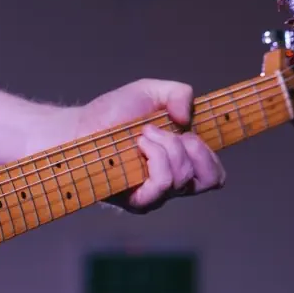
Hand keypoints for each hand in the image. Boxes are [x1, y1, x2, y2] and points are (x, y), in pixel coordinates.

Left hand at [77, 79, 224, 212]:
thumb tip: (188, 119)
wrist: (79, 128)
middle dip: (193, 147)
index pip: (214, 175)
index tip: (188, 132)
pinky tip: (139, 144)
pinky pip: (163, 184)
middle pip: (209, 179)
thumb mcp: (151, 90)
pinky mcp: (138, 201)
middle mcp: (172, 182)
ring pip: (184, 177)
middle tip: (165, 131)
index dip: (210, 154)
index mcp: (181, 161)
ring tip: (143, 134)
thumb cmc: (113, 113)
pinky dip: (156, 157)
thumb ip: (179, 93)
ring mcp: (156, 194)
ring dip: (167, 147)